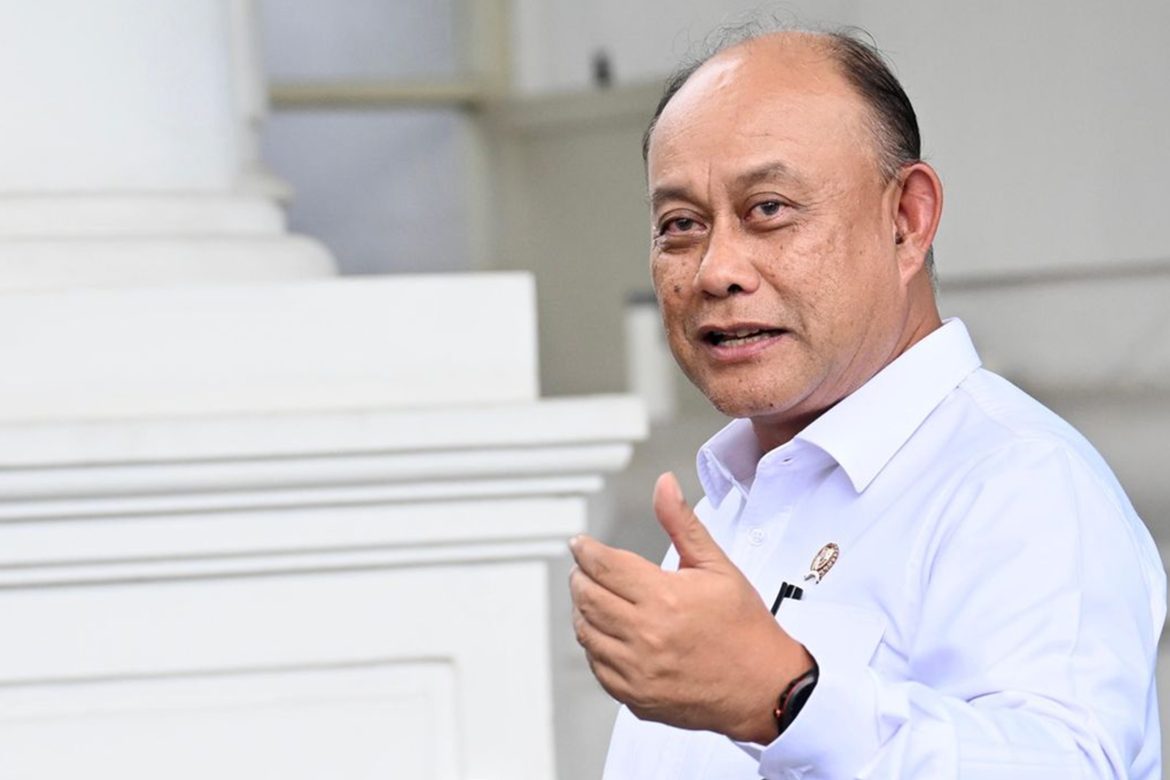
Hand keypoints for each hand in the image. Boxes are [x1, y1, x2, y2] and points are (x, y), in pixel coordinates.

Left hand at [569, 472, 813, 743]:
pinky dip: (595, 644)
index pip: (603, 565)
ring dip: (583, 609)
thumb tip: (664, 486)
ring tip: (595, 597)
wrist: (765, 687)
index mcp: (664, 598)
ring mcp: (637, 670)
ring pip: (585, 631)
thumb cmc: (745, 627)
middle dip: (581, 576)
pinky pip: (596, 665)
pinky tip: (608, 632)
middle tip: (586, 569)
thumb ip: (682, 523)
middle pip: (586, 596)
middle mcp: (645, 635)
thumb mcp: (717, 566)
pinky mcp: (635, 696)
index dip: (586, 550)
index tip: (581, 545)